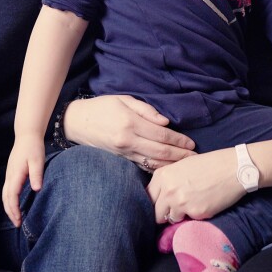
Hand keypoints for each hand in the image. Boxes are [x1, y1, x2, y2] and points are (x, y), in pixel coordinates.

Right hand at [1, 136, 45, 226]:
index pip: (12, 195)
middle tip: (17, 224)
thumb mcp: (37, 160)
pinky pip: (7, 190)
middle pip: (6, 198)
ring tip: (15, 218)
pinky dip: (9, 200)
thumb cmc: (33, 147)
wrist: (26, 135)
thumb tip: (37, 189)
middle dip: (10, 212)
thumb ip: (36, 174)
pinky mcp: (11, 173)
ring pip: (5, 195)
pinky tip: (15, 204)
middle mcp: (9, 176)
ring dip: (9, 207)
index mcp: (15, 174)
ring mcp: (9, 175)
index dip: (14, 209)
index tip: (19, 219)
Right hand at [63, 95, 195, 169]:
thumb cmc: (101, 107)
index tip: (191, 144)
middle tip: (195, 158)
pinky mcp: (120, 160)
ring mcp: (123, 153)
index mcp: (130, 123)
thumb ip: (146, 110)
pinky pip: (142, 166)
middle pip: (160, 152)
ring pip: (153, 163)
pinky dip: (156, 170)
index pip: (161, 134)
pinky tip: (167, 171)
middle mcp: (128, 141)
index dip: (178, 140)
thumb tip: (166, 122)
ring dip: (171, 166)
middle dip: (180, 156)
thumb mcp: (124, 100)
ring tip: (186, 167)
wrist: (76, 122)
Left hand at [147, 148, 245, 223]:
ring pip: (171, 219)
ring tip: (193, 202)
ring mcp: (181, 203)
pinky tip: (205, 203)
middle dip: (164, 213)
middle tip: (176, 208)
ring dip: (180, 215)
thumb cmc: (209, 164)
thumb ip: (167, 180)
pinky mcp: (195, 213)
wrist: (233, 168)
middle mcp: (168, 190)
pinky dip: (196, 214)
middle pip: (156, 213)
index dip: (155, 202)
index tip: (161, 204)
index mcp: (162, 175)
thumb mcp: (181, 166)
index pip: (148, 197)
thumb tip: (158, 197)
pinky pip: (189, 220)